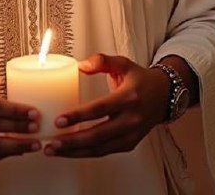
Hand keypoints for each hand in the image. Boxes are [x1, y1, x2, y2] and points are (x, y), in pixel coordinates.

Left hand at [44, 54, 169, 157]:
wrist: (164, 96)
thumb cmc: (140, 79)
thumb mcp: (123, 63)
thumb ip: (102, 60)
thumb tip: (81, 66)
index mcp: (128, 97)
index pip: (100, 109)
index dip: (79, 116)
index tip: (59, 120)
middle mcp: (131, 119)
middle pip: (98, 135)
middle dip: (72, 141)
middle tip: (51, 143)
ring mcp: (131, 135)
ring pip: (100, 149)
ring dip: (75, 152)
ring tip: (54, 150)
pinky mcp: (129, 144)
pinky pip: (105, 152)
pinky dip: (86, 154)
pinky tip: (70, 151)